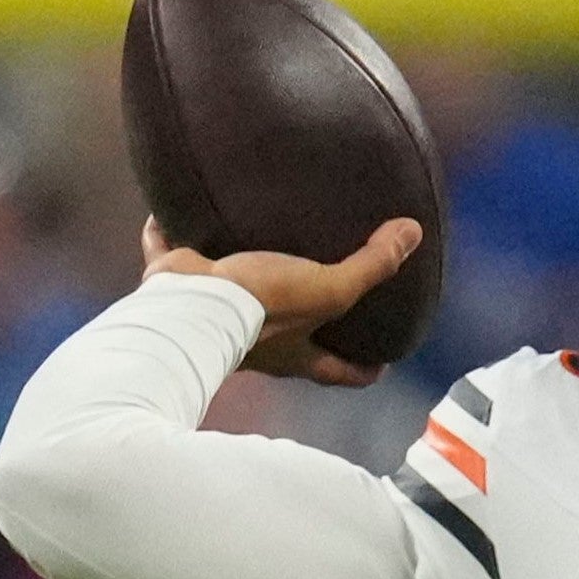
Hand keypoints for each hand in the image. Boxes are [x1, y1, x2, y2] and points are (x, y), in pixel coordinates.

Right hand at [142, 215, 420, 387]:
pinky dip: (165, 233)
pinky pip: (169, 253)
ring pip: (232, 300)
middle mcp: (257, 342)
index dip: (365, 368)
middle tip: (325, 299)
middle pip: (289, 340)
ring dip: (242, 279)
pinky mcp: (177, 288)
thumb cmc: (264, 308)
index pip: (340, 371)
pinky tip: (169, 208)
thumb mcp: (329, 290)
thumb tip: (412, 234)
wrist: (190, 304)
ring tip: (257, 248)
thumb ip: (371, 266)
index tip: (383, 363)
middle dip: (305, 324)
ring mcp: (215, 317)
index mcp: (295, 353)